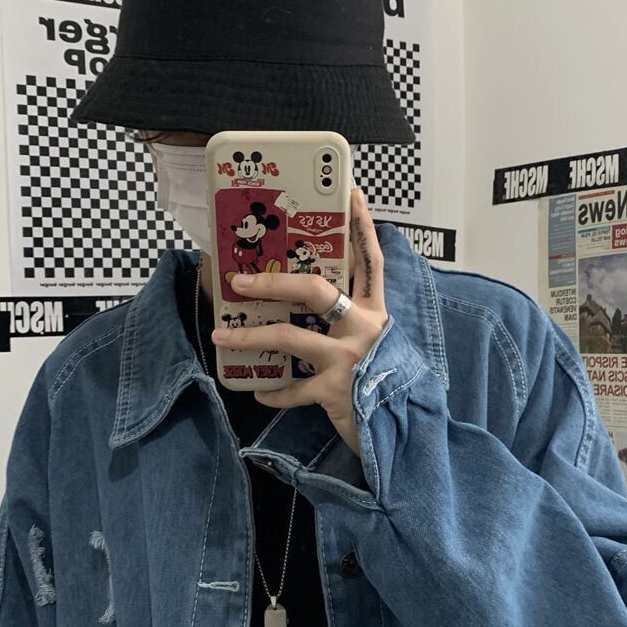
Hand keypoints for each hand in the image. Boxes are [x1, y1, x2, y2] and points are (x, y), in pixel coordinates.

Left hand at [211, 187, 388, 456]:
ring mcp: (349, 358)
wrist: (405, 432)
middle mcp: (364, 329)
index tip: (350, 194)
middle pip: (316, 290)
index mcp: (376, 314)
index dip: (361, 227)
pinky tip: (259, 393)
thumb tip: (316, 312)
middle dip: (274, 280)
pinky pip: (293, 388)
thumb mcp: (380, 347)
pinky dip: (273, 393)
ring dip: (250, 336)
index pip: (370, 261)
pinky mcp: (335, 390)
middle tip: (241, 280)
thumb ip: (357, 326)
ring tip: (221, 337)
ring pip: (290, 335)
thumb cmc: (387, 386)